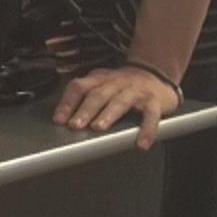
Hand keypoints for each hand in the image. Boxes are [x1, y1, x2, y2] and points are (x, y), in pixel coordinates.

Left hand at [53, 64, 180, 150]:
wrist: (157, 74)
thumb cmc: (124, 85)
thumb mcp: (102, 85)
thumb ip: (85, 97)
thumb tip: (62, 119)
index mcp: (100, 79)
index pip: (79, 87)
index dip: (67, 102)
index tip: (59, 119)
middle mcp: (116, 82)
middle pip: (97, 95)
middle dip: (84, 110)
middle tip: (74, 125)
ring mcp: (135, 91)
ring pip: (120, 102)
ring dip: (108, 115)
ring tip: (98, 128)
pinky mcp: (154, 101)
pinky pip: (150, 116)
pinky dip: (147, 130)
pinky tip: (141, 143)